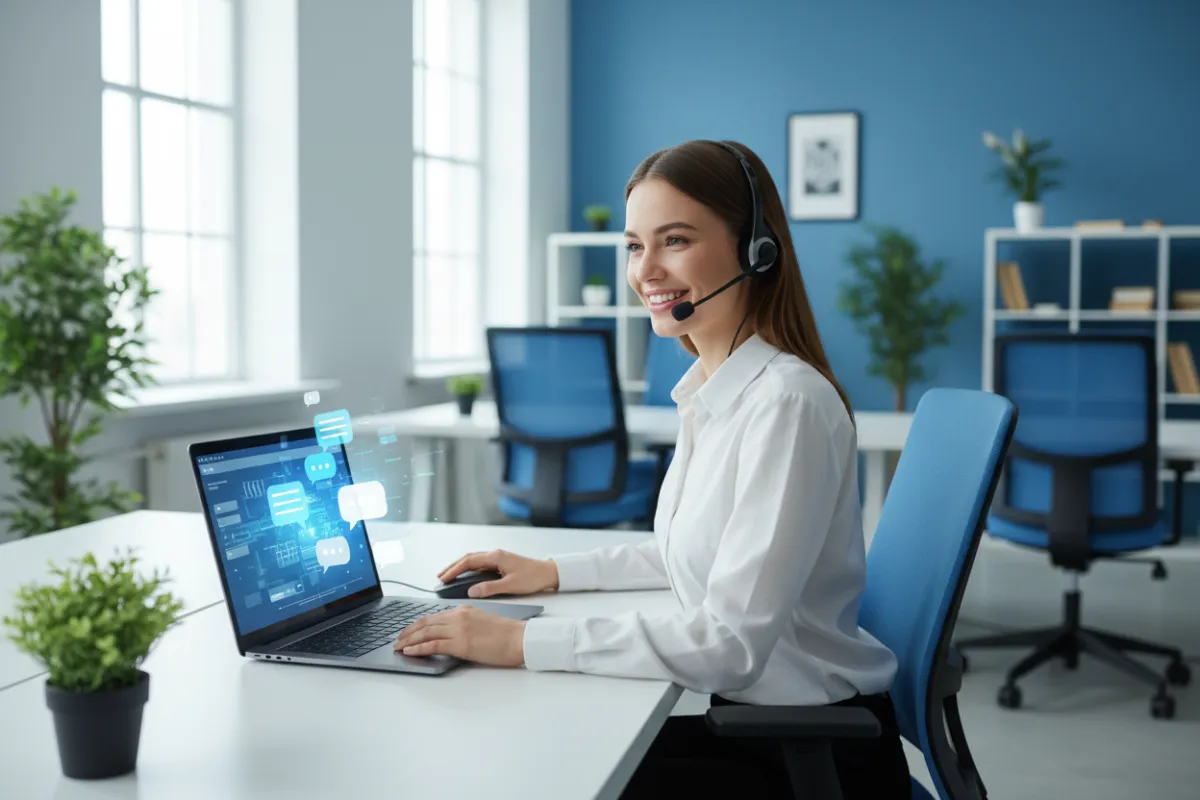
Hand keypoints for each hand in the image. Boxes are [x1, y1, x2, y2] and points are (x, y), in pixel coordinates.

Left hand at [393, 606, 525, 666]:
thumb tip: (451, 635)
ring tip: (398, 646)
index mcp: (463, 610)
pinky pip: (433, 645)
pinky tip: (409, 651)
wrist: (519, 639)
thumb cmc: (507, 634)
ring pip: (425, 633)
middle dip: (408, 632)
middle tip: (397, 639)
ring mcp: (458, 629)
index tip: (408, 631)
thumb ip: (465, 624)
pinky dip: (418, 648)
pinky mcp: (460, 644)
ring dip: (408, 640)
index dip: (417, 624)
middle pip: (425, 623)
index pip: (434, 616)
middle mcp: (458, 616)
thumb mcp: (482, 622)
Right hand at [437, 549, 558, 597]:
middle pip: (468, 558)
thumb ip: (490, 588)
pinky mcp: (500, 563)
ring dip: (460, 568)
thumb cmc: (533, 577)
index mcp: (496, 557)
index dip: (454, 569)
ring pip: (473, 560)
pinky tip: (465, 577)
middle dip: (453, 567)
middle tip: (440, 577)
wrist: (548, 573)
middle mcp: (495, 555)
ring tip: (448, 577)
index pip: (469, 561)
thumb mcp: (510, 586)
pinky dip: (469, 569)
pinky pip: (480, 564)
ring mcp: (497, 558)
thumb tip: (472, 591)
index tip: (443, 578)